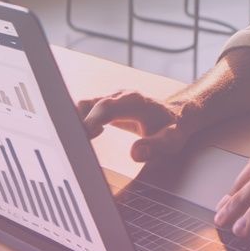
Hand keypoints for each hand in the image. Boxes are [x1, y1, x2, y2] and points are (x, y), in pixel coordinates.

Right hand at [75, 90, 198, 162]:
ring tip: (76, 144)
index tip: (84, 136)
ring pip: (84, 105)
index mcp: (134, 102)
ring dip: (76, 122)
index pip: (106, 107)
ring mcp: (112, 98)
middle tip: (73, 145)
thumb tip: (135, 154)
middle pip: (89, 104)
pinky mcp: (106, 104)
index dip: (91, 120)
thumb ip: (155, 147)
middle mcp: (120, 96)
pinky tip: (86, 138)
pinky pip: (86, 109)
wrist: (176, 113)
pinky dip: (80, 121)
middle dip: (77, 123)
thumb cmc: (172, 127)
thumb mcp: (170, 140)